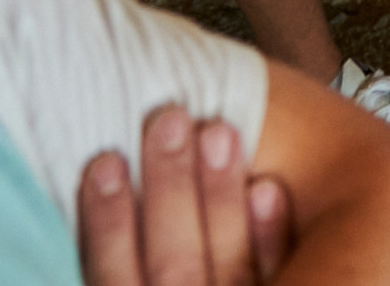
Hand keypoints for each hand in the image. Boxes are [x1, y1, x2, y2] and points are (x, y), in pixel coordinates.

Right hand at [76, 107, 290, 285]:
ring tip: (217, 130)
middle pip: (174, 270)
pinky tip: (268, 188)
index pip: (111, 282)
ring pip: (226, 273)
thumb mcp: (145, 273)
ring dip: (219, 201)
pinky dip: (271, 241)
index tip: (105, 160)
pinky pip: (284, 280)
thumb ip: (131, 262)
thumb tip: (104, 177)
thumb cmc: (184, 275)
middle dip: (168, 192)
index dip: (106, 226)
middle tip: (168, 119)